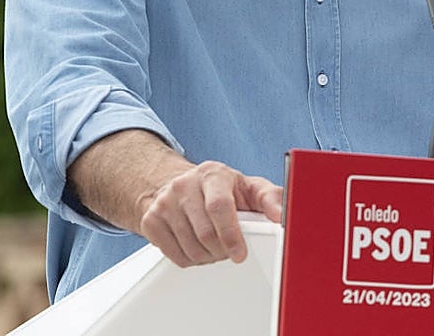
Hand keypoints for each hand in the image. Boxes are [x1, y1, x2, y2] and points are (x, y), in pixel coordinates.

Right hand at [136, 160, 282, 267]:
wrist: (182, 187)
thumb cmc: (222, 190)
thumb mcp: (249, 188)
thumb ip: (271, 198)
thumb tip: (282, 215)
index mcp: (213, 174)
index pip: (220, 206)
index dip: (231, 235)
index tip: (240, 254)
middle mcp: (185, 184)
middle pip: (205, 233)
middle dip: (223, 250)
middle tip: (230, 250)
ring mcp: (165, 202)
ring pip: (190, 248)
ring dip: (208, 257)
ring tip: (215, 246)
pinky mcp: (151, 220)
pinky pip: (174, 255)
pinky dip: (190, 260)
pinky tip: (197, 246)